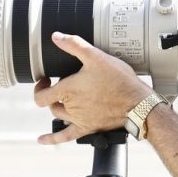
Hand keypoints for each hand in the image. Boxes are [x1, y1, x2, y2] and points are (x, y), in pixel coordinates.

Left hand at [33, 32, 152, 144]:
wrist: (138, 103)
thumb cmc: (119, 80)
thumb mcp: (96, 57)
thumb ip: (74, 45)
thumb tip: (56, 37)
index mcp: (68, 91)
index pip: (42, 95)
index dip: (40, 87)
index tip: (46, 79)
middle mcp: (71, 107)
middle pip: (51, 104)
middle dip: (52, 93)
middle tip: (57, 84)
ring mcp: (79, 119)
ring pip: (59, 116)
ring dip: (57, 107)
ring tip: (62, 99)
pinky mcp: (89, 128)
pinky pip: (66, 136)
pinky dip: (52, 139)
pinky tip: (42, 140)